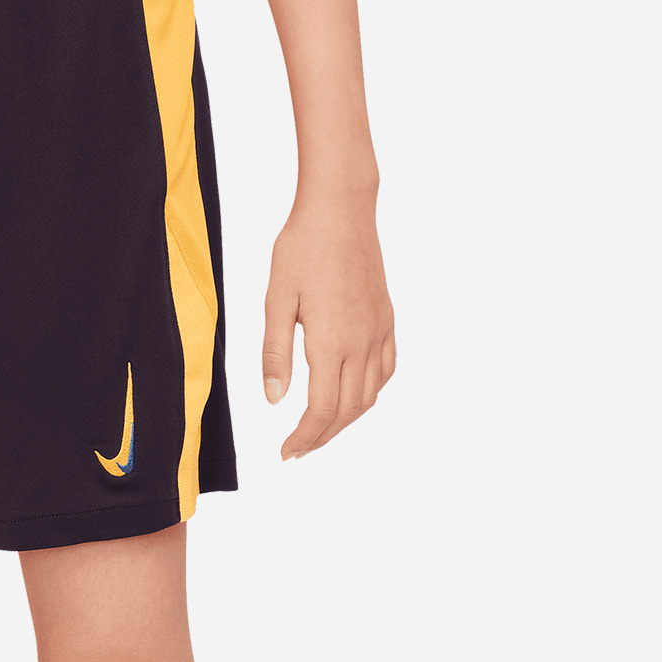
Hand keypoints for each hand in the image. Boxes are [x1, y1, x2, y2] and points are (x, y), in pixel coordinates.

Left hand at [261, 193, 395, 458]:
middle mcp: (361, 342)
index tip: (286, 453)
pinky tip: (352, 395)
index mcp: (331, 342)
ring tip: (320, 429)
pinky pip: (386, 369)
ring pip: (370, 395)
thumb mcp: (276, 301)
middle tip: (298, 450)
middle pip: (347, 411)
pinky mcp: (386, 318)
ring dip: (346, 420)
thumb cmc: (302, 248)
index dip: (304, 438)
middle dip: (322, 437)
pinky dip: (370, 393)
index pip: (321, 410)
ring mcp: (378, 331)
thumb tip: (274, 399)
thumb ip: (275, 353)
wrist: (341, 209)